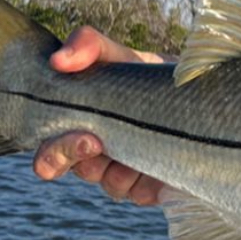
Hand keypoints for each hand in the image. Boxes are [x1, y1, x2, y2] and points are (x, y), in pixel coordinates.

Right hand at [32, 27, 166, 205]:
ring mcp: (122, 175)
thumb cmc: (143, 74)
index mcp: (75, 131)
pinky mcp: (151, 187)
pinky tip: (164, 158)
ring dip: (123, 168)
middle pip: (75, 173)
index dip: (52, 157)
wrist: (192, 87)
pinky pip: (142, 193)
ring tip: (146, 142)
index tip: (83, 136)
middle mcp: (94, 157)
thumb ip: (87, 46)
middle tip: (97, 143)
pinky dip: (151, 177)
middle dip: (78, 159)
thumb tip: (59, 60)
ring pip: (111, 185)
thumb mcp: (117, 54)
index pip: (48, 158)